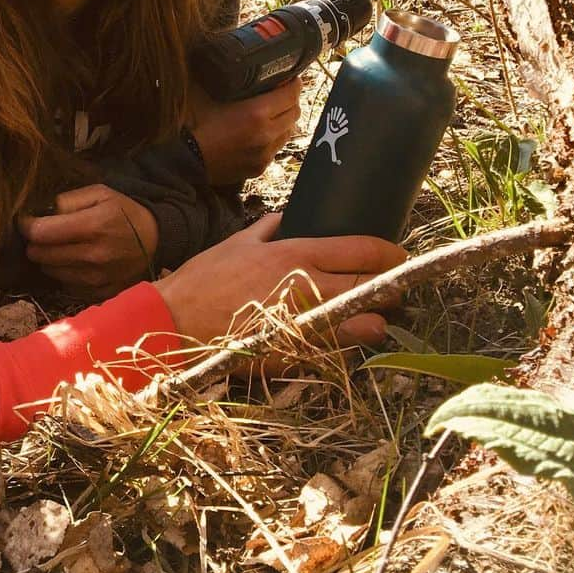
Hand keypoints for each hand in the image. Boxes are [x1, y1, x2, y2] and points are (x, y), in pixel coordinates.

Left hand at [19, 184, 159, 297]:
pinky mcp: (98, 293)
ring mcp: (96, 278)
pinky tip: (75, 262)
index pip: (40, 233)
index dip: (27, 225)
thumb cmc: (124, 213)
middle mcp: (93, 256)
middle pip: (40, 254)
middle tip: (45, 233)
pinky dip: (64, 273)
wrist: (155, 241)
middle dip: (36, 242)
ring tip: (62, 246)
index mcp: (93, 226)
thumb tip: (38, 213)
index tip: (28, 221)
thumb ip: (67, 200)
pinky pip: (65, 285)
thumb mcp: (100, 194)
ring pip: (49, 271)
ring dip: (49, 258)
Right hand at [154, 214, 405, 345]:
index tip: (396, 255)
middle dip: (390, 287)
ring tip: (375, 319)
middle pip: (371, 286)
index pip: (360, 251)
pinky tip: (345, 338)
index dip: (388, 253)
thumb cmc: (202, 281)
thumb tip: (283, 218)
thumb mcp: (234, 244)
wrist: (176, 323)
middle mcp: (308, 288)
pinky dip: (347, 343)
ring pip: (363, 324)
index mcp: (295, 255)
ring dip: (375, 321)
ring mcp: (305, 324)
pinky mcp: (296, 354)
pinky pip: (337, 349)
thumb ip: (265, 229)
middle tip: (393, 287)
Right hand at [187, 77, 302, 185]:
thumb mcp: (207, 92)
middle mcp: (266, 135)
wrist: (184, 161)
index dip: (293, 82)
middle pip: (295, 113)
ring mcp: (265, 154)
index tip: (289, 78)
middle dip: (290, 101)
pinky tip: (257, 135)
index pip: (291, 94)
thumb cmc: (192, 125)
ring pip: (287, 133)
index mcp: (257, 113)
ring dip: (283, 122)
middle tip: (279, 94)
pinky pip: (274, 150)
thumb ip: (223, 77)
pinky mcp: (259, 168)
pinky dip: (271, 140)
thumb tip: (227, 61)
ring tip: (270, 115)